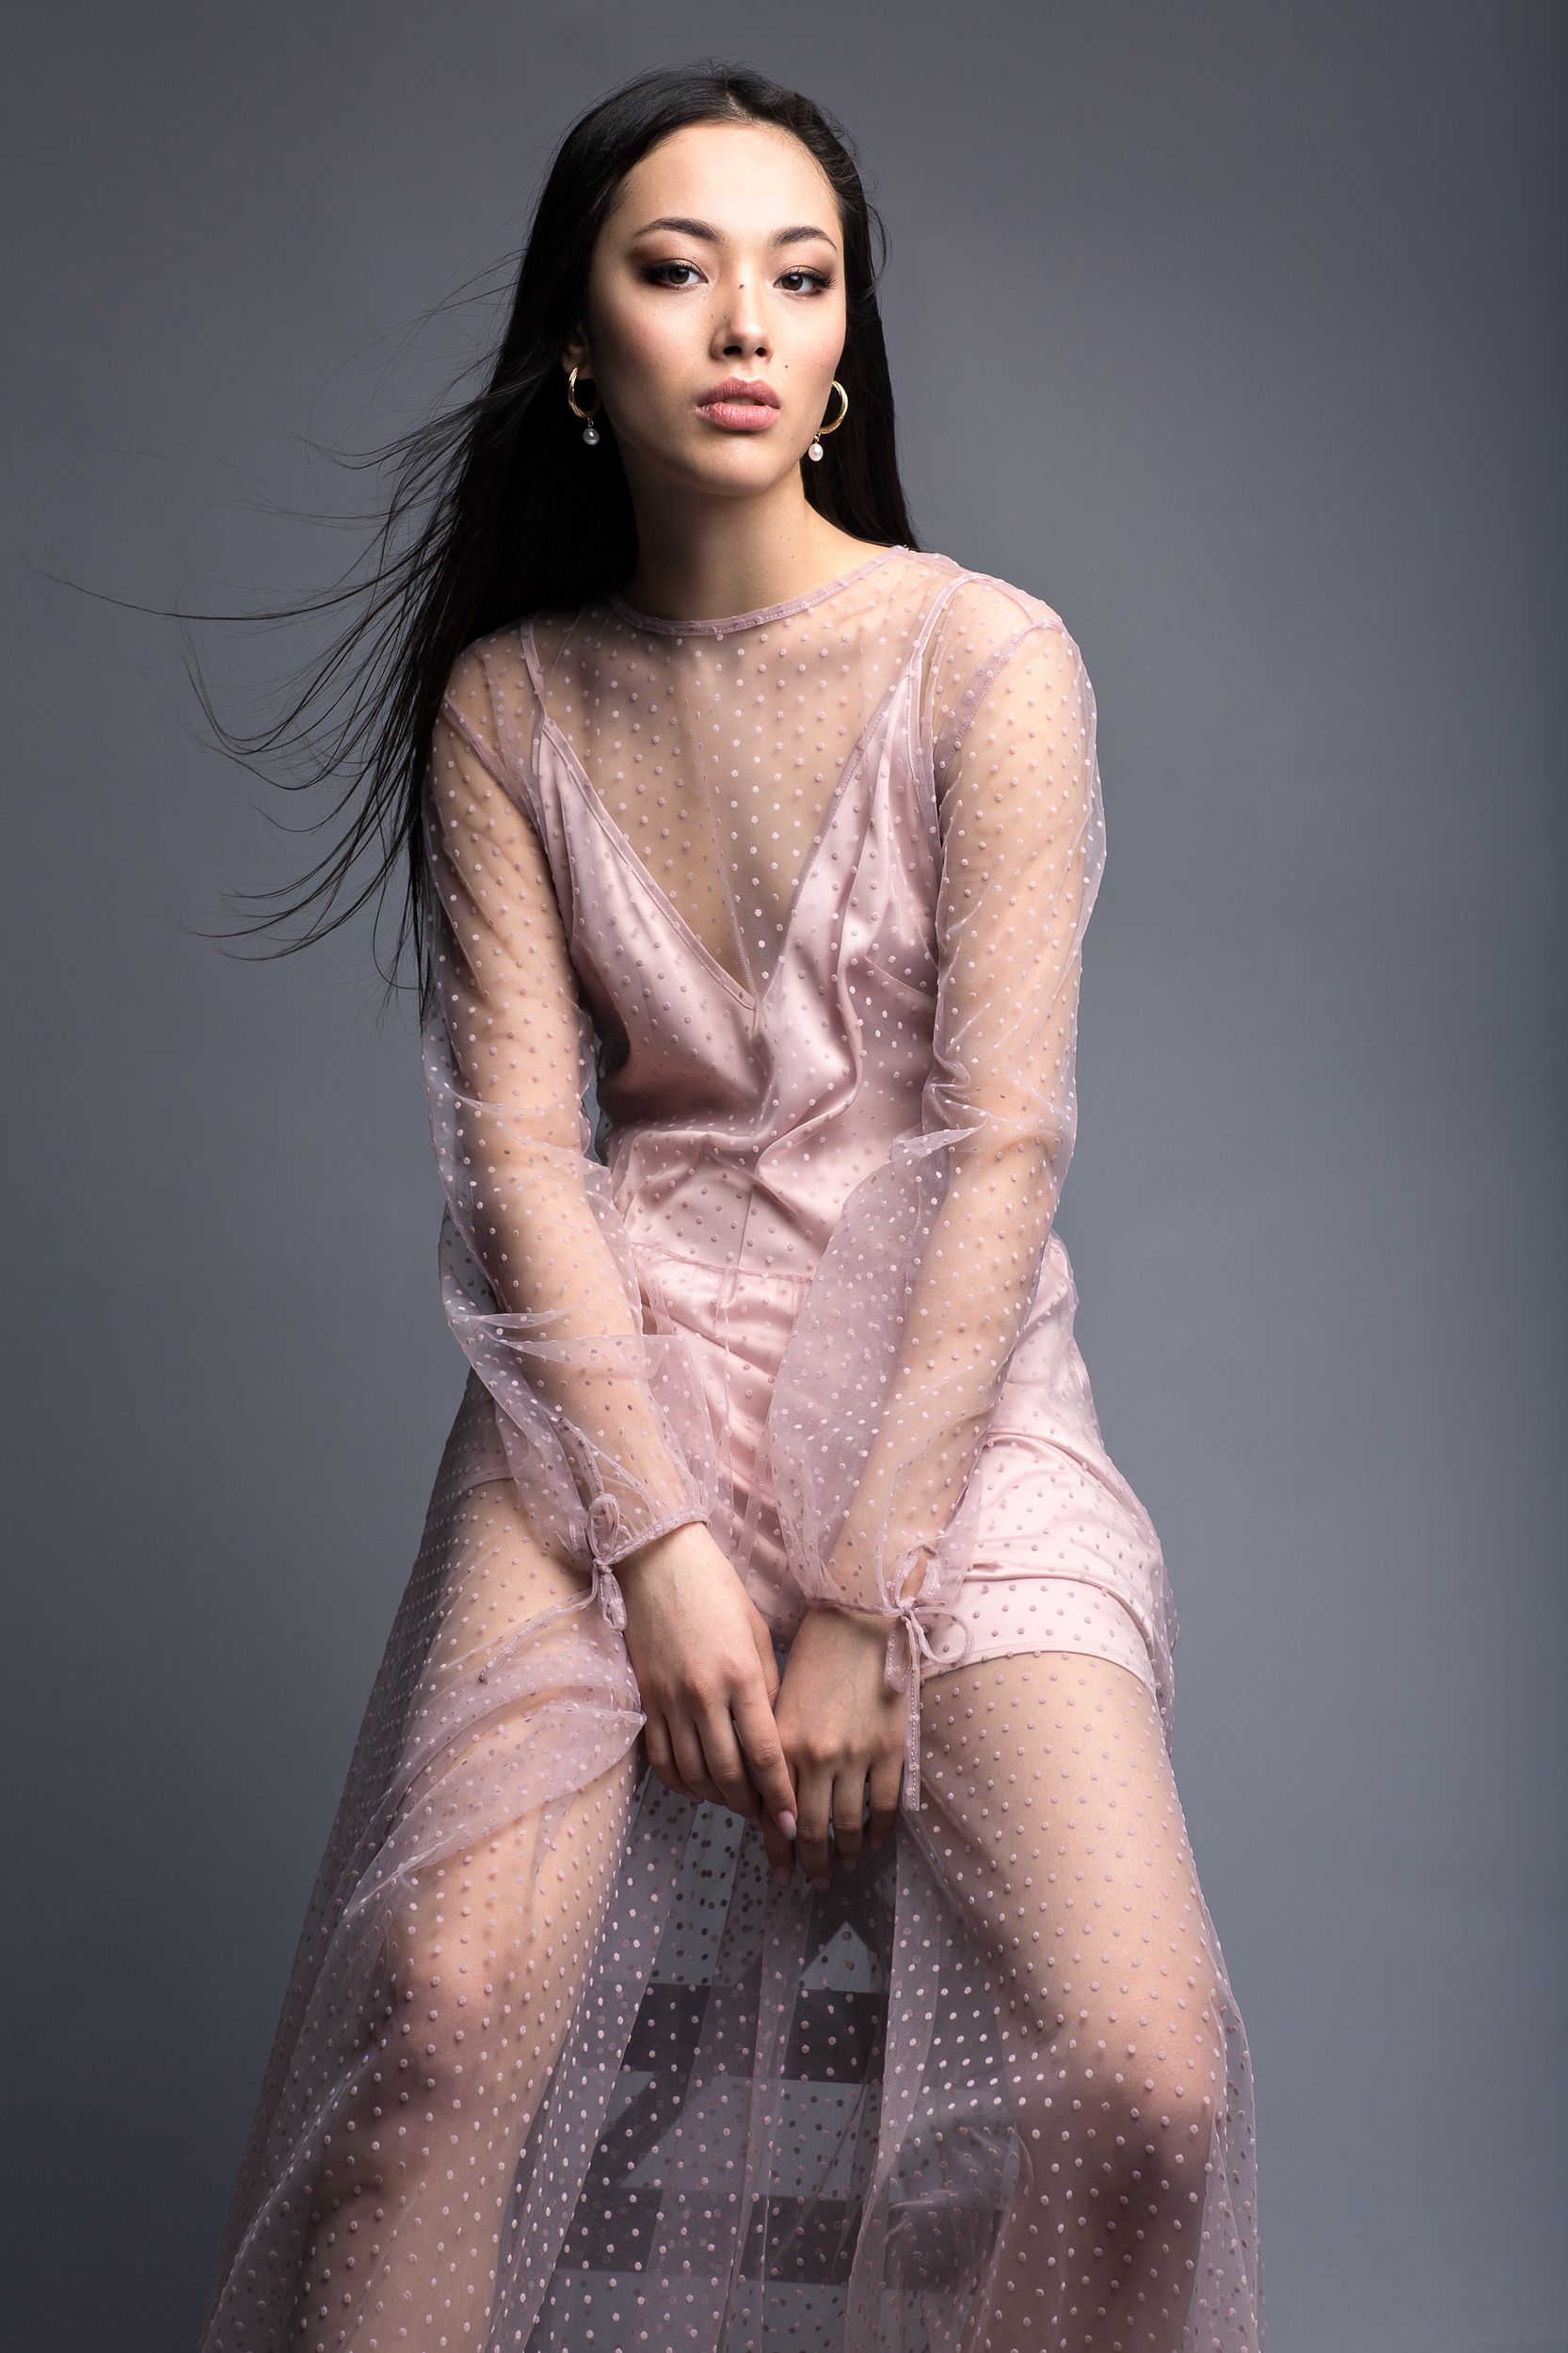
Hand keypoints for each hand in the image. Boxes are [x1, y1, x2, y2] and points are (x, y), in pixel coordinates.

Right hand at [614, 1521, 799, 1872]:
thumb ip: (768, 1688)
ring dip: (718, 1799)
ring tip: (738, 1806)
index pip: (764, 1752)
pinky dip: (681, 1783)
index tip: (792, 1822)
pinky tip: (698, 1787)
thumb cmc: (720, 1592)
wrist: (660, 1562)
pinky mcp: (645, 1700)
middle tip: (768, 1822)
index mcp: (741, 1675)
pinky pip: (661, 1760)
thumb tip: (778, 1737)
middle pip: (729, 1774)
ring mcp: (669, 1700)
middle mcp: (703, 1694)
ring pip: (694, 1774)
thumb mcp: (758, 1635)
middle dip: (752, 1807)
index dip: (779, 1795)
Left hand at [772, 1603, 906, 1890]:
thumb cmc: (815, 1653)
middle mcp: (816, 1755)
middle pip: (811, 1829)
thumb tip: (773, 1798)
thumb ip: (775, 1748)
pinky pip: (884, 1806)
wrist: (861, 1617)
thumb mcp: (781, 1698)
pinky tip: (872, 1839)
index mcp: (782, 1741)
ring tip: (843, 1865)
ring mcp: (856, 1755)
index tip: (781, 1871)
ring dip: (844, 1852)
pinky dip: (877, 1830)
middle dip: (810, 1862)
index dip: (778, 1849)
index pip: (775, 1812)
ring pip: (848, 1824)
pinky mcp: (890, 1750)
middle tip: (813, 1882)